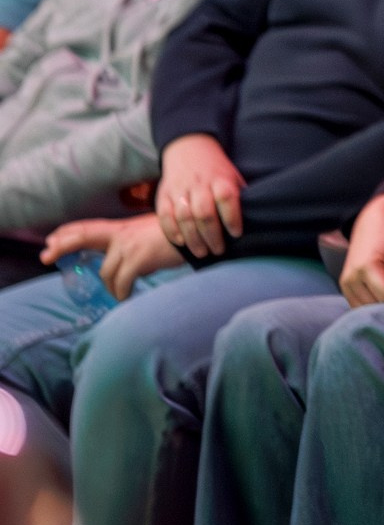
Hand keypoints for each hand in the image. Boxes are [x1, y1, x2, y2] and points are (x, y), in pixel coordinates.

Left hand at [40, 217, 183, 299]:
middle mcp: (122, 234)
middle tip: (45, 257)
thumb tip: (123, 264)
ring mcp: (129, 246)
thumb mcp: (149, 236)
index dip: (68, 233)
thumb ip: (131, 245)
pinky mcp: (139, 259)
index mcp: (123, 228)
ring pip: (106, 272)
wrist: (198, 235)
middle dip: (62, 246)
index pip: (89, 227)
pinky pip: (122, 282)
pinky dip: (122, 293)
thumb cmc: (178, 238)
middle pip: (83, 237)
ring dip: (111, 288)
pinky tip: (126, 297)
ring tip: (119, 295)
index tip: (50, 240)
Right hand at [156, 134, 243, 258]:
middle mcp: (199, 184)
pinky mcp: (164, 194)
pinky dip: (172, 231)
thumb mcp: (233, 177)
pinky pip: (165, 215)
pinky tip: (180, 242)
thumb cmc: (217, 171)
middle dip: (212, 235)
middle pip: (204, 212)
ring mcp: (180, 189)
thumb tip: (258, 219)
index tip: (236, 234)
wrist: (189, 149)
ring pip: (184, 217)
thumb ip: (241, 196)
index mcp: (221, 179)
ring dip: (193, 238)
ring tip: (201, 252)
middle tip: (218, 251)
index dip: (232, 218)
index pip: (227, 198)